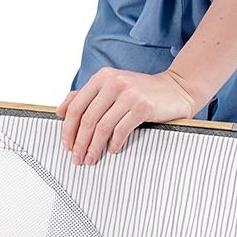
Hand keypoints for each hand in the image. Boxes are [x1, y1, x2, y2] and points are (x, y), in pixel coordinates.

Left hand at [57, 68, 203, 164]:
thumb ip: (86, 96)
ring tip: (90, 159)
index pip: (76, 106)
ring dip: (94, 147)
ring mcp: (129, 94)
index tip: (66, 145)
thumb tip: (60, 111)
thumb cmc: (141, 91)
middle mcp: (113, 83)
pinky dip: (113, 143)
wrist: (176, 89)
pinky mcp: (143, 106)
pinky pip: (121, 130)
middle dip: (79, 143)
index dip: (68, 129)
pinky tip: (111, 150)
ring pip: (102, 127)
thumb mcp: (111, 87)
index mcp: (101, 77)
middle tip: (76, 158)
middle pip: (87, 119)